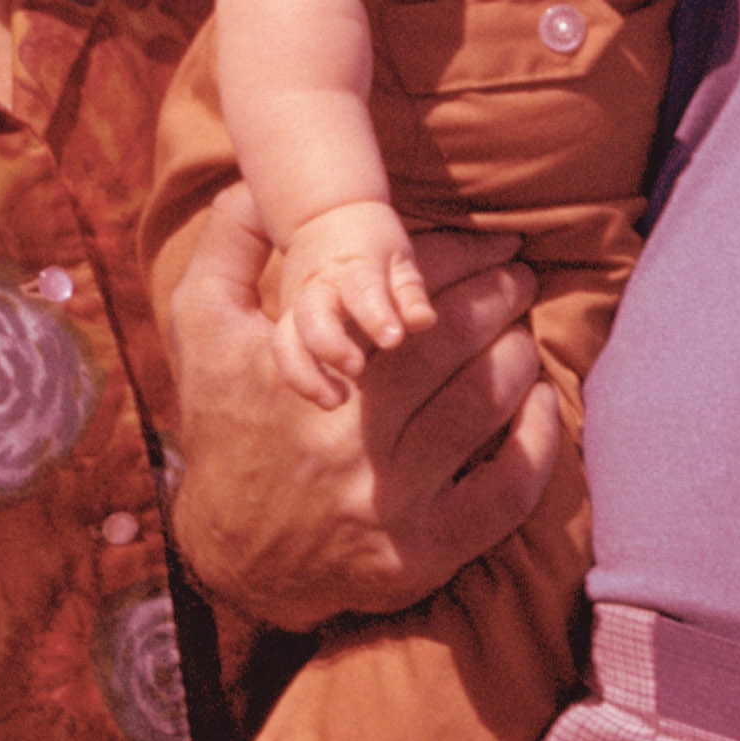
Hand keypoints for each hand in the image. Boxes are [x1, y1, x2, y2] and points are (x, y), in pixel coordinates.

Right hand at [165, 184, 561, 631]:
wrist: (232, 557)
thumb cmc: (226, 426)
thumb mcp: (201, 328)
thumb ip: (229, 244)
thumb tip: (256, 184)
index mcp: (303, 375)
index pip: (400, 296)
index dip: (454, 258)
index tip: (486, 240)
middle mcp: (349, 440)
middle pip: (450, 347)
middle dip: (497, 296)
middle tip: (518, 273)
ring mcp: (390, 503)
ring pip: (482, 406)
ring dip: (515, 353)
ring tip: (520, 328)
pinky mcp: (423, 553)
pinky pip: (506, 491)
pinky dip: (536, 439)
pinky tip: (538, 400)